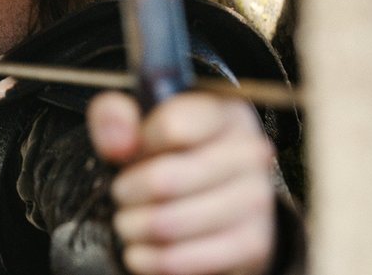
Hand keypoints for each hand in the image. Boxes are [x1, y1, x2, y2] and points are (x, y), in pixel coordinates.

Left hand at [86, 91, 275, 274]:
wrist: (213, 200)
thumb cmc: (170, 154)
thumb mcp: (137, 122)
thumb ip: (116, 115)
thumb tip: (118, 142)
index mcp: (222, 112)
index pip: (172, 126)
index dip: (136, 144)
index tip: (128, 153)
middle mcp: (248, 151)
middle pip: (163, 180)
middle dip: (126, 192)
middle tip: (122, 193)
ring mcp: (255, 199)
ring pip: (168, 224)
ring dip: (133, 227)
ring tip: (131, 219)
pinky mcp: (252, 243)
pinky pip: (180, 261)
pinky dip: (147, 259)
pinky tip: (143, 248)